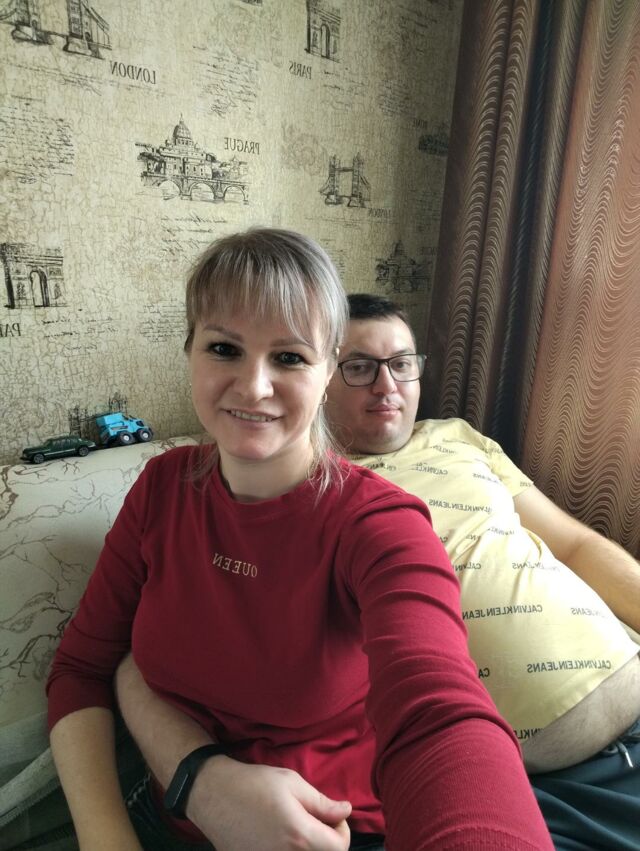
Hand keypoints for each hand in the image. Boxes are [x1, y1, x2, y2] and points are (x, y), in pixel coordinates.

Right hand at [187, 757, 351, 850]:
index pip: (339, 848)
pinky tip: (279, 836)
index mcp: (300, 836)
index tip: (332, 816)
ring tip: (297, 827)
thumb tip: (346, 811)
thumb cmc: (254, 784)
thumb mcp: (292, 783)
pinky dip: (288, 850)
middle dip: (326, 841)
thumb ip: (322, 803)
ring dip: (308, 847)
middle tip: (315, 820)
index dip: (342, 831)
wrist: (214, 795)